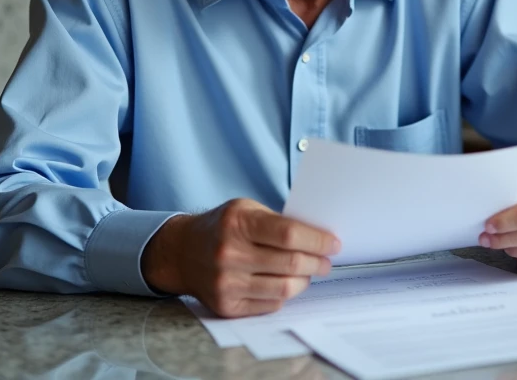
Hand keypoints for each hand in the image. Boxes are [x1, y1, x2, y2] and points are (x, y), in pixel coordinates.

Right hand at [141, 198, 339, 317]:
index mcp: (237, 224)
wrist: (182, 252)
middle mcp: (229, 255)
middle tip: (326, 262)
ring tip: (308, 273)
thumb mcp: (245, 210)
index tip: (333, 243)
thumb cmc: (222, 227)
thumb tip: (319, 238)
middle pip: (291, 264)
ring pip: (284, 289)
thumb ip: (279, 222)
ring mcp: (226, 284)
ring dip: (304, 281)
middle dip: (317, 263)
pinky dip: (284, 295)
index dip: (317, 240)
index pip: (289, 235)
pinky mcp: (226, 307)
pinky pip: (270, 305)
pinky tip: (285, 284)